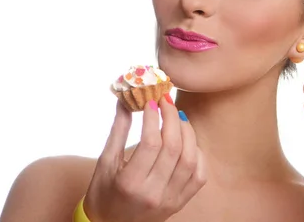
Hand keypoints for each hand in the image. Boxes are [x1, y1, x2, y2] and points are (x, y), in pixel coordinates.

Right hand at [84, 98, 206, 221]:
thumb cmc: (104, 192)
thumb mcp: (104, 162)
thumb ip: (118, 131)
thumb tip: (126, 101)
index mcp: (130, 183)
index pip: (150, 144)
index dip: (153, 118)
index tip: (151, 101)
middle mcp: (153, 193)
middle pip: (173, 148)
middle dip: (172, 119)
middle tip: (166, 101)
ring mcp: (170, 200)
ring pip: (190, 159)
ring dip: (187, 132)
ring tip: (177, 117)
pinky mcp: (180, 202)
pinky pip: (199, 175)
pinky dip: (198, 154)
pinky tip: (187, 141)